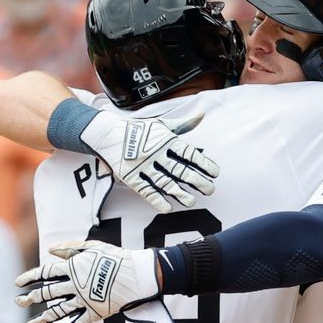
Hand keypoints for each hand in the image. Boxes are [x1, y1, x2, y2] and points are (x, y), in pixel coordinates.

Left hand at [15, 240, 173, 322]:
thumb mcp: (93, 247)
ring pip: (58, 312)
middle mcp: (75, 285)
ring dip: (42, 319)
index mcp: (74, 268)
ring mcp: (84, 300)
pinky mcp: (95, 312)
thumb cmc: (116, 257)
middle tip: (18, 302)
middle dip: (30, 298)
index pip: (46, 272)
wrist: (136, 274)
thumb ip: (71, 248)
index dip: (30, 277)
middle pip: (47, 293)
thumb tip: (51, 249)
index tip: (18, 283)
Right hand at [80, 112, 218, 212]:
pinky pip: (146, 191)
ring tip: (192, 202)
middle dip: (198, 182)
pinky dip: (157, 200)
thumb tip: (201, 114)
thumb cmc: (139, 129)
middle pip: (180, 171)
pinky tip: (169, 208)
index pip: (189, 154)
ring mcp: (142, 166)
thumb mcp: (162, 124)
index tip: (215, 173)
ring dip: (180, 194)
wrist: (107, 133)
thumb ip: (183, 124)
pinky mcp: (130, 177)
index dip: (204, 164)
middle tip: (210, 190)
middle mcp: (155, 153)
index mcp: (166, 140)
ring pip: (165, 183)